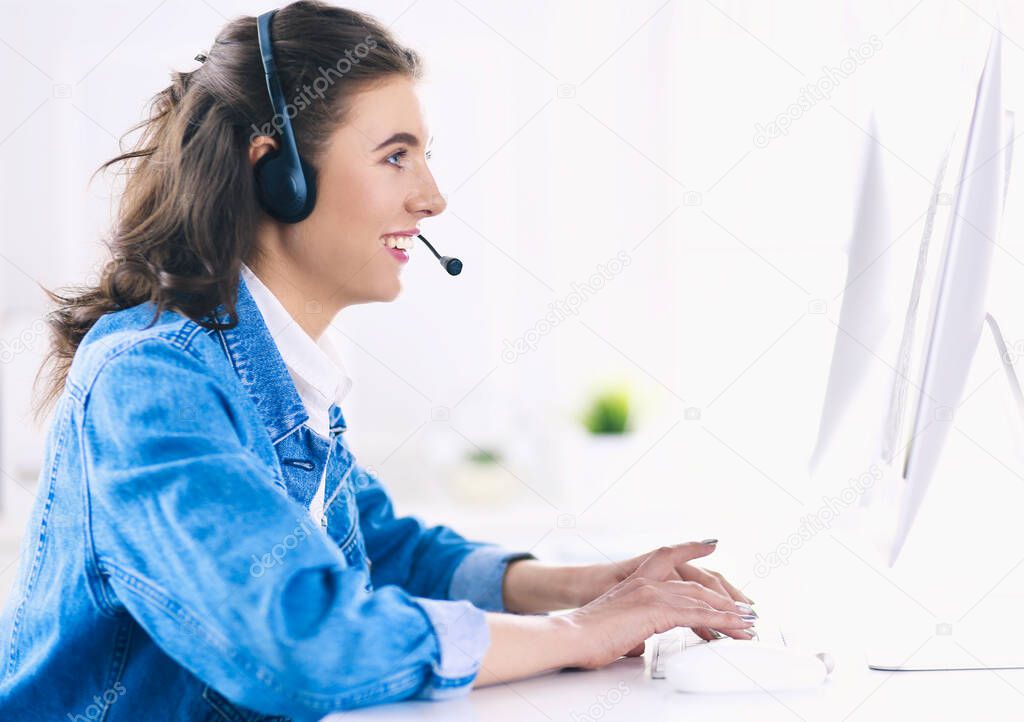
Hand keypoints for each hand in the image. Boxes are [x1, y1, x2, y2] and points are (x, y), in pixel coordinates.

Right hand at [561, 554, 756, 669]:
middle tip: (746, 609)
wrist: (572, 635)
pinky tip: (736, 628)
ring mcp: (653, 593)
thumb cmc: (585, 636)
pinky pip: (699, 615)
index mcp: (636, 581)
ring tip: (749, 625)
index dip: (692, 549)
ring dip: (731, 615)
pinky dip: (723, 622)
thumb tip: (638, 643)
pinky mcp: (657, 609)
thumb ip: (632, 628)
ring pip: (703, 600)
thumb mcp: (615, 626)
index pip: (670, 557)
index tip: (711, 543)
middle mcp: (648, 582)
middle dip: (726, 597)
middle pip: (697, 583)